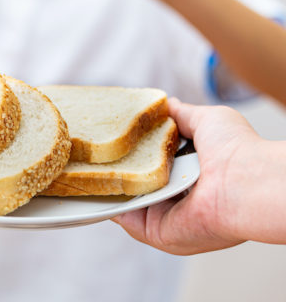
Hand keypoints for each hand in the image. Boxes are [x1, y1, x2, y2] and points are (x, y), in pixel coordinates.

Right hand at [111, 98, 270, 254]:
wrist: (247, 182)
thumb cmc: (236, 148)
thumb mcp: (207, 119)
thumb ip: (182, 114)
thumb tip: (165, 104)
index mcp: (191, 174)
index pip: (155, 163)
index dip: (135, 151)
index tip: (115, 137)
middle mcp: (179, 197)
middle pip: (138, 182)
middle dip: (117, 167)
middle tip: (95, 151)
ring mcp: (167, 215)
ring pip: (128, 200)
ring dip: (109, 185)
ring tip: (87, 165)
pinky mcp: (158, 231)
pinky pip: (126, 219)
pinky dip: (109, 205)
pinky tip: (97, 186)